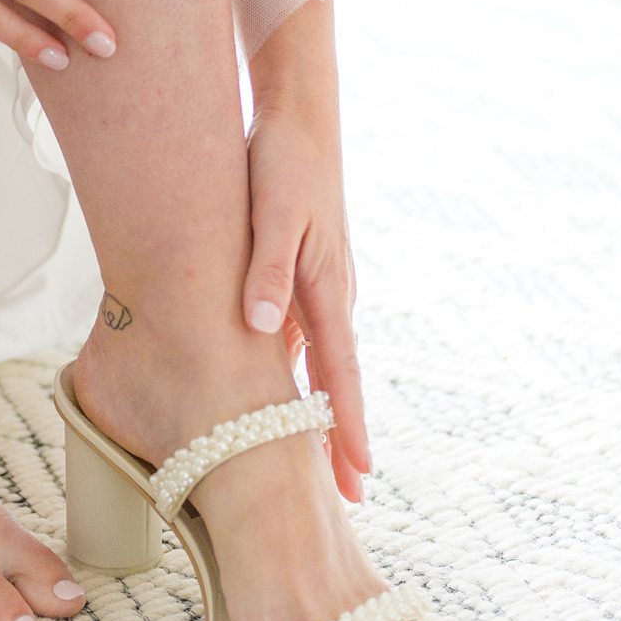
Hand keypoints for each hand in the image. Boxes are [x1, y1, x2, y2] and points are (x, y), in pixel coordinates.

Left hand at [241, 90, 370, 501]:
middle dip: (342, 441)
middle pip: (336, 384)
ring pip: (320, 367)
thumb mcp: (273, 215)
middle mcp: (331, 298)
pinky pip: (302, 342)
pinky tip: (282, 403)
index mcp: (327, 290)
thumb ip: (266, 272)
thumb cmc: (283, 165)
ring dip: (320, 415)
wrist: (298, 121)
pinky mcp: (301, 279)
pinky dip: (298, 380)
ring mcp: (319, 290)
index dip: (348, 428)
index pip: (341, 375)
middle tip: (348, 498)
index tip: (358, 475)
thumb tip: (262, 328)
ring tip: (318, 469)